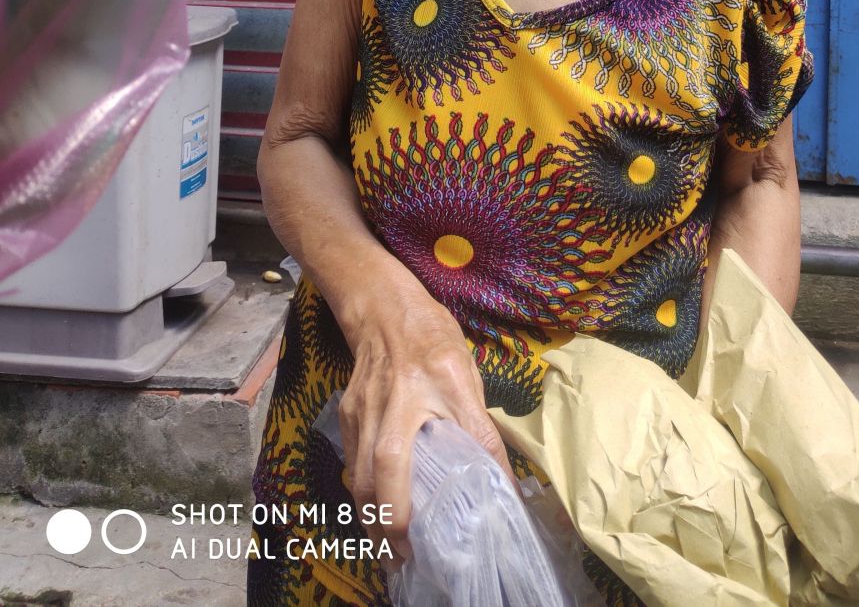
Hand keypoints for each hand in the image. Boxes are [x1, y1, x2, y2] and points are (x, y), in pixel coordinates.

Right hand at [336, 283, 519, 561]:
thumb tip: (502, 477)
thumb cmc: (431, 338)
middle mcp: (381, 411)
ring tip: (394, 548)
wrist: (383, 308)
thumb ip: (479, 427)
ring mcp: (359, 415)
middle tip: (407, 559)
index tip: (427, 539)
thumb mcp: (466, 374)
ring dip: (373, 519)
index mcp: (416, 397)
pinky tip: (379, 510)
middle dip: (387, 527)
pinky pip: (353, 464)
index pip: (405, 461)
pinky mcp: (346, 417)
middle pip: (374, 481)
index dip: (411, 505)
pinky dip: (364, 494)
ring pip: (359, 479)